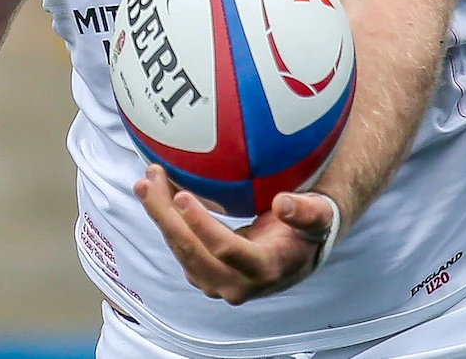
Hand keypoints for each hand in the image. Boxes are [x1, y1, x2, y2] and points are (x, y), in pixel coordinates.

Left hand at [134, 165, 336, 304]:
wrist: (299, 256)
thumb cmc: (309, 229)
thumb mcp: (319, 217)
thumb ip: (306, 211)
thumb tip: (283, 203)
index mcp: (263, 269)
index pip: (225, 250)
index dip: (201, 225)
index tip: (182, 195)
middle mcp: (235, 284)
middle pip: (190, 252)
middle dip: (164, 216)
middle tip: (148, 182)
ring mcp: (216, 283)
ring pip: (180, 250)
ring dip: (159, 216)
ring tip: (146, 181)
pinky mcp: (204, 275)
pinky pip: (180, 247)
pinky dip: (167, 220)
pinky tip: (157, 192)